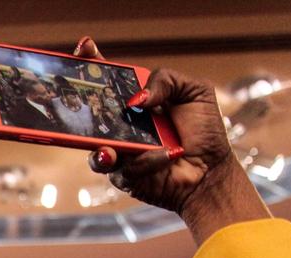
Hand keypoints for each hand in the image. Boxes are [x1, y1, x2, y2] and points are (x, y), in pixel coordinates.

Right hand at [74, 37, 268, 243]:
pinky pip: (121, 168)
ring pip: (94, 146)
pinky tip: (165, 155)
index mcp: (136, 100)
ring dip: (102, 146)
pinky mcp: (123, 176)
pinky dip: (144, 161)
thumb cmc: (204, 132)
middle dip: (80, 103)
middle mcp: (122, 124)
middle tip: (85, 101)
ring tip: (112, 149)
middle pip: (89, 110)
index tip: (84, 49)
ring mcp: (119, 150)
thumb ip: (166, 81)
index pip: (107, 78)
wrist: (210, 171)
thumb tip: (137, 98)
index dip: (91, 63)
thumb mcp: (195, 92)